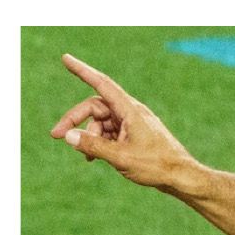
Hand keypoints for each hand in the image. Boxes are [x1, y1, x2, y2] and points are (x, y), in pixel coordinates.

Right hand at [49, 53, 196, 189]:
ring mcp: (131, 122)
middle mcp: (130, 111)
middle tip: (56, 135)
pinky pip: (110, 132)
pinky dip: (99, 141)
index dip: (82, 71)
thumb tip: (69, 137)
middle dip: (75, 120)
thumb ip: (93, 146)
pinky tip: (94, 157)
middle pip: (95, 107)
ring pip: (101, 122)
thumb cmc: (155, 165)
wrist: (179, 175)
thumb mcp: (120, 157)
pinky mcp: (133, 133)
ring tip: (87, 157)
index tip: (66, 59)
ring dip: (89, 136)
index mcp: (129, 110)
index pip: (101, 84)